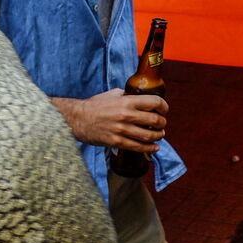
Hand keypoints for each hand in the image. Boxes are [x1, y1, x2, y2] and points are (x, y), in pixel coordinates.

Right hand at [52, 90, 166, 152]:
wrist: (78, 119)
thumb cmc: (95, 105)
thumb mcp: (113, 94)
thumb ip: (128, 95)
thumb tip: (140, 98)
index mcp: (127, 101)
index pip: (154, 102)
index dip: (163, 106)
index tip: (164, 109)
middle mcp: (126, 115)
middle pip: (154, 120)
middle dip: (162, 123)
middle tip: (162, 124)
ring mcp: (122, 130)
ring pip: (148, 135)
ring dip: (158, 136)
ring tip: (160, 135)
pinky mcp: (117, 142)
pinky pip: (138, 147)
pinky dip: (149, 148)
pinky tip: (154, 147)